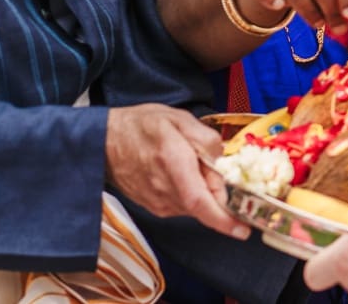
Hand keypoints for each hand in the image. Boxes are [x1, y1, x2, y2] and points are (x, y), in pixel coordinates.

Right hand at [105, 104, 249, 239]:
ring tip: (194, 165)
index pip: (199, 201)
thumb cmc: (142, 126)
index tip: (242, 229)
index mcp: (173, 162)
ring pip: (196, 206)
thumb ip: (206, 139)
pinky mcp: (156, 208)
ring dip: (205, 192)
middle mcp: (165, 189)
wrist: (104, 142)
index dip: (223, 219)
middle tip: (219, 171)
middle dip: (221, 194)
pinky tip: (184, 174)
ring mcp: (158, 203)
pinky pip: (185, 206)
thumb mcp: (179, 118)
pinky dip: (193, 193)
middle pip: (204, 205)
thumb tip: (224, 161)